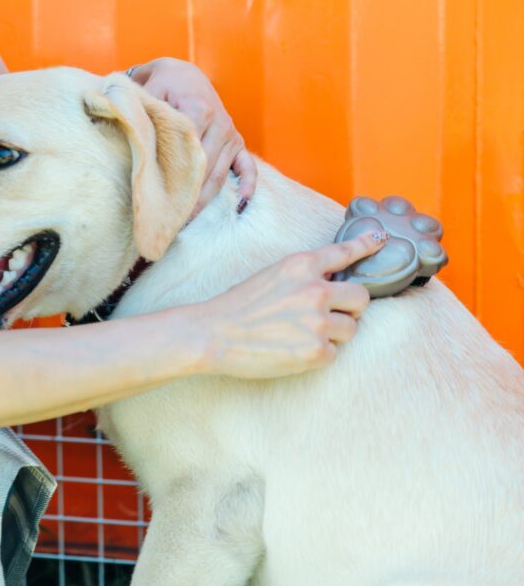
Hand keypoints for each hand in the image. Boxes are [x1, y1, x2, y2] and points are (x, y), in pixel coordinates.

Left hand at [129, 57, 254, 215]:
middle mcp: (220, 123)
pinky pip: (248, 167)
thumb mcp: (147, 94)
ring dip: (203, 201)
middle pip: (202, 169)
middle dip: (185, 197)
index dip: (171, 178)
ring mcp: (230, 134)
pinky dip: (247, 185)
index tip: (156, 201)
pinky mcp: (237, 142)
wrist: (182, 73)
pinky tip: (240, 206)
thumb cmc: (160, 86)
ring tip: (183, 223)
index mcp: (198, 109)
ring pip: (218, 175)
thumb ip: (142, 117)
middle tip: (165, 221)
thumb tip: (131, 144)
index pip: (186, 152)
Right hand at [189, 231, 387, 378]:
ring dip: (332, 334)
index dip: (366, 246)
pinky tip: (291, 350)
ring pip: (351, 329)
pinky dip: (317, 355)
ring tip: (299, 335)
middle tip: (328, 316)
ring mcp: (318, 321)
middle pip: (361, 298)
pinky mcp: (317, 350)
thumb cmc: (237, 306)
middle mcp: (315, 289)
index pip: (345, 253)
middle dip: (350, 308)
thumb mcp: (272, 276)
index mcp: (302, 265)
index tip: (381, 241)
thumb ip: (304, 276)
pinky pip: (334, 353)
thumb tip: (332, 283)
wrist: (213, 334)